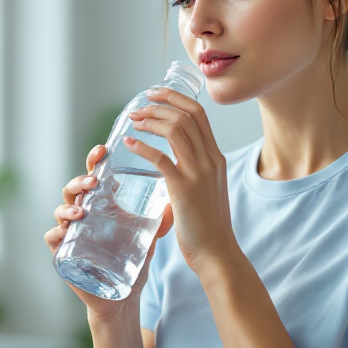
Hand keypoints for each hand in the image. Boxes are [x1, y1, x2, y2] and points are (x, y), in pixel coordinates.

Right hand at [44, 144, 172, 318]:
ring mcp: (71, 232)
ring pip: (60, 210)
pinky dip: (55, 232)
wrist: (124, 296)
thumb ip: (160, 220)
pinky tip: (64, 231)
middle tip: (93, 181)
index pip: (95, 174)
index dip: (95, 160)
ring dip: (67, 207)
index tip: (103, 150)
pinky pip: (52, 238)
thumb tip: (176, 202)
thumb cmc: (132, 263)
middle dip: (80, 181)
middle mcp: (83, 213)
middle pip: (74, 188)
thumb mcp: (148, 237)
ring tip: (81, 211)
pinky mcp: (64, 253)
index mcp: (101, 204)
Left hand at [123, 88, 238, 274]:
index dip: (176, 98)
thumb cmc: (208, 227)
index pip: (199, 114)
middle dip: (160, 104)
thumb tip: (170, 166)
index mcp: (216, 158)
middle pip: (187, 116)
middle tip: (138, 105)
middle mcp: (211, 160)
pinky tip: (129, 144)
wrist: (217, 253)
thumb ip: (192, 174)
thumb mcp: (206, 191)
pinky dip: (143, 146)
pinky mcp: (184, 189)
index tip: (156, 94)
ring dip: (150, 121)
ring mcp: (199, 173)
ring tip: (132, 121)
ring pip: (175, 130)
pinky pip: (161, 158)